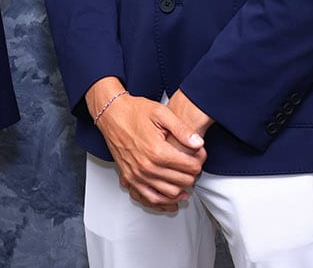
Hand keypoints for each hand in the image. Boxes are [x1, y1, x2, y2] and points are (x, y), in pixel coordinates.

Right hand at [86, 78, 205, 210]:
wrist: (111, 114)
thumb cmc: (134, 112)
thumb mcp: (161, 113)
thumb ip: (182, 129)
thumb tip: (198, 143)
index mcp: (158, 151)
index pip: (191, 166)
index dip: (200, 160)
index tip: (200, 154)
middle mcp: (148, 167)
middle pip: (183, 181)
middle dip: (193, 173)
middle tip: (194, 163)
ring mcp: (138, 175)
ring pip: (170, 193)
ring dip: (183, 188)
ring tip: (186, 178)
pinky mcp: (130, 178)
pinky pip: (151, 198)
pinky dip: (165, 201)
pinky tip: (173, 195)